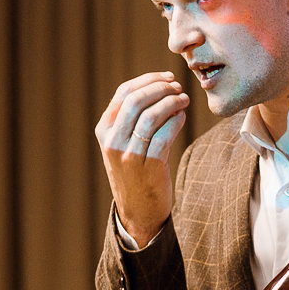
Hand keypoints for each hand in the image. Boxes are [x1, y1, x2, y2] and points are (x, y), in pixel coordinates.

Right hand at [96, 71, 190, 245]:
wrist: (138, 211)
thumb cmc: (134, 172)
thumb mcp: (121, 145)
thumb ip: (129, 119)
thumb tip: (156, 86)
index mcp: (104, 131)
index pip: (123, 93)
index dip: (148, 80)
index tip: (167, 77)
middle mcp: (113, 141)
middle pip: (137, 100)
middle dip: (161, 88)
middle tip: (178, 87)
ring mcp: (130, 154)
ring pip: (152, 115)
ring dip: (172, 102)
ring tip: (184, 100)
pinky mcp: (149, 166)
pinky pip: (165, 134)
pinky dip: (176, 120)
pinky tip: (183, 117)